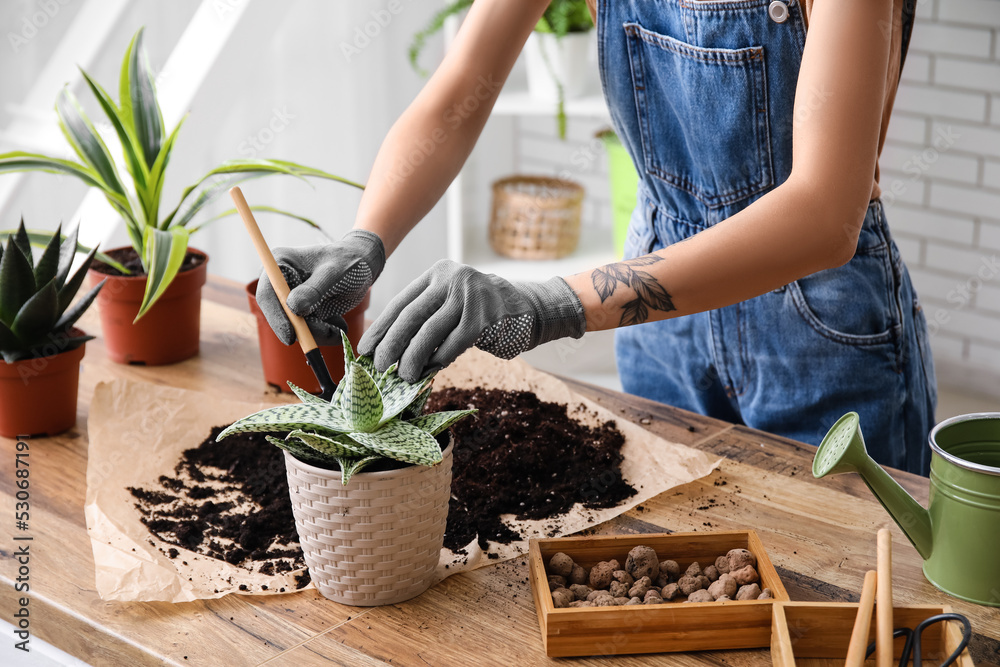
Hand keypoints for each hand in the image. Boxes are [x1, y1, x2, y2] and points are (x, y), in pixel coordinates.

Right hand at [257, 230, 384, 344]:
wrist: (363, 266)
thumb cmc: (348, 262)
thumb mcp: (334, 273)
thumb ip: (314, 289)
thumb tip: (293, 307)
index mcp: (280, 263)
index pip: (267, 294)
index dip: (276, 317)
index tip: (291, 337)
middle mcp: (281, 282)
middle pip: (279, 314)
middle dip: (302, 330)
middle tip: (329, 334)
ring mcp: (291, 298)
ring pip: (295, 326)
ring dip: (318, 333)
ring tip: (340, 328)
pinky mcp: (303, 311)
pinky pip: (308, 329)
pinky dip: (324, 332)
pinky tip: (339, 325)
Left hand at [358, 259, 586, 381]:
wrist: (529, 309)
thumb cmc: (482, 313)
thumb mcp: (451, 303)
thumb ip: (425, 317)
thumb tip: (389, 348)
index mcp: (438, 274)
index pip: (402, 303)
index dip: (382, 328)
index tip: (366, 350)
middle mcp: (452, 279)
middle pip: (412, 315)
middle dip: (392, 344)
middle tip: (380, 366)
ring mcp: (470, 296)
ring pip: (430, 331)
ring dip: (413, 357)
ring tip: (403, 375)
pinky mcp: (485, 316)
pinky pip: (454, 343)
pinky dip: (439, 359)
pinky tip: (430, 370)